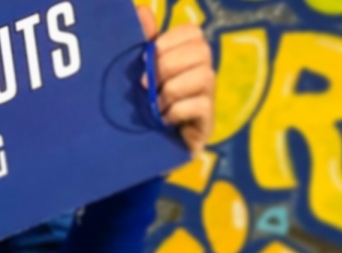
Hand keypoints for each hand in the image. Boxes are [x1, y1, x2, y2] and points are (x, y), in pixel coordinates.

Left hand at [137, 6, 213, 154]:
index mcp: (184, 57)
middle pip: (201, 51)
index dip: (168, 41)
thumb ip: (140, 42)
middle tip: (146, 84)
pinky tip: (162, 119)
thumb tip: (140, 10)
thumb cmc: (135, 104)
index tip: (146, 57)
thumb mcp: (134, 72)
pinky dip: (176, 110)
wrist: (134, 149)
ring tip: (153, 104)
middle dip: (168, 65)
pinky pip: (200, 105)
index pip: (192, 32)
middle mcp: (202, 73)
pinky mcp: (207, 123)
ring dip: (171, 90)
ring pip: (204, 76)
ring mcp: (208, 98)